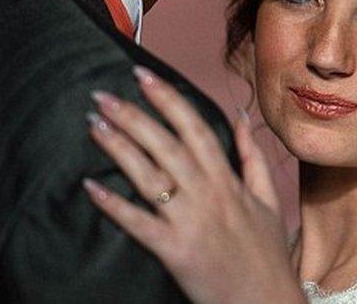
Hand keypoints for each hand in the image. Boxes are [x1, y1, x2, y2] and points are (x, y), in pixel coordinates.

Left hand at [82, 66, 304, 303]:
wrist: (268, 303)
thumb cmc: (267, 254)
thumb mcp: (268, 199)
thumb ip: (252, 157)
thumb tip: (240, 117)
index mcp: (228, 180)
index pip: (194, 127)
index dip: (167, 99)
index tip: (142, 76)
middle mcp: (208, 194)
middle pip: (165, 144)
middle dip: (132, 115)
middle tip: (100, 94)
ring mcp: (191, 222)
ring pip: (149, 175)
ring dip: (118, 147)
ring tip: (93, 125)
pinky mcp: (175, 251)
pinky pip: (139, 223)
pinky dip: (114, 205)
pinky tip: (89, 186)